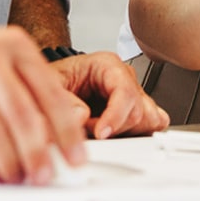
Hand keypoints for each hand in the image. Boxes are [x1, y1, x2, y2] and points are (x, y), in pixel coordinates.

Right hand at [0, 26, 90, 184]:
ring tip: (18, 177)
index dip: (67, 132)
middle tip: (44, 175)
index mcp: (17, 46)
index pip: (51, 94)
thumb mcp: (13, 59)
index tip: (76, 158)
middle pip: (21, 114)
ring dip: (8, 161)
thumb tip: (70, 128)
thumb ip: (39, 89)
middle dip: (36, 152)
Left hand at [52, 51, 169, 138]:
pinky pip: (152, 125)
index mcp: (107, 65)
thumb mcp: (50, 86)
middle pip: (138, 110)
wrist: (46, 90)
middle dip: (113, 129)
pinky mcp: (135, 113)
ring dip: (124, 133)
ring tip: (97, 130)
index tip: (101, 133)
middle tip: (87, 131)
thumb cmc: (52, 82)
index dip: (115, 115)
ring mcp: (133, 96)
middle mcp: (123, 79)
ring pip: (147, 120)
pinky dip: (137, 135)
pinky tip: (115, 135)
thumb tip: (82, 116)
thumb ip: (63, 101)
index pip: (125, 91)